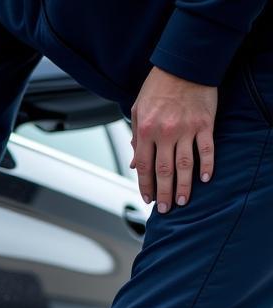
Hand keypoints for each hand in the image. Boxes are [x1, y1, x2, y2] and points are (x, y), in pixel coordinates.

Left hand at [130, 66, 216, 211]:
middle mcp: (164, 133)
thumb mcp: (138, 110)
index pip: (144, 167)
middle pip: (163, 171)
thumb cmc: (159, 86)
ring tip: (182, 201)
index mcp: (145, 131)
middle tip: (165, 208)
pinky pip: (206, 149)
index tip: (147, 199)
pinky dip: (207, 165)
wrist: (184, 63)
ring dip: (183, 186)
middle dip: (163, 193)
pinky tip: (205, 179)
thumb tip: (135, 163)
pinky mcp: (204, 123)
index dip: (145, 186)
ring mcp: (186, 129)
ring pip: (184, 165)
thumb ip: (136, 138)